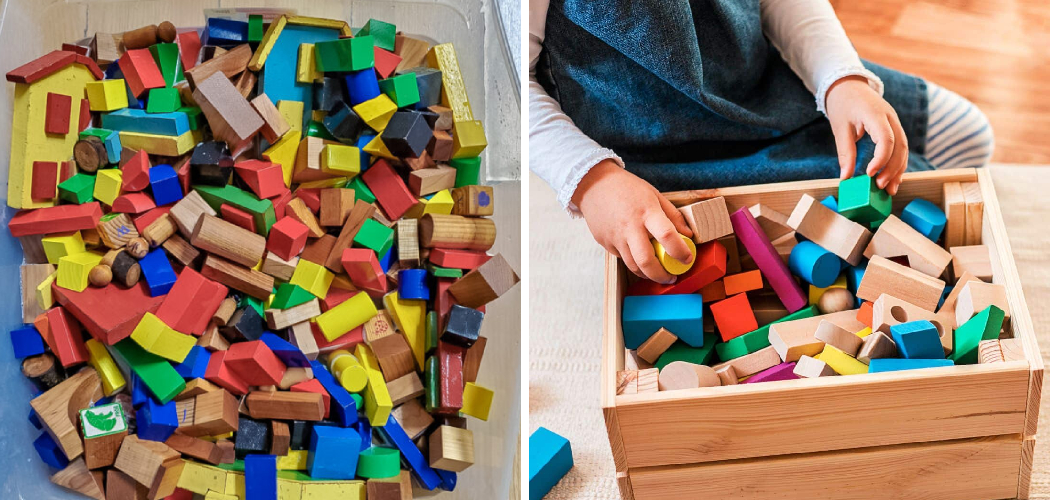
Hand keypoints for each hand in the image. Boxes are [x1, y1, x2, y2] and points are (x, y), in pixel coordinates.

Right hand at [572, 161, 693, 283]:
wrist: (594, 185)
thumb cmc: (627, 188)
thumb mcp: (655, 195)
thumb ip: (673, 216)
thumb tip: (688, 235)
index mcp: (646, 212)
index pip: (666, 235)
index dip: (680, 251)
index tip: (687, 259)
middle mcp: (630, 227)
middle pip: (646, 261)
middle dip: (661, 275)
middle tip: (671, 277)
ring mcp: (615, 237)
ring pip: (633, 266)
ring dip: (648, 274)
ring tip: (657, 272)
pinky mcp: (605, 243)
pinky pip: (622, 258)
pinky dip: (633, 261)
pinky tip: (638, 256)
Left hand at [826, 75, 908, 194]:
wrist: (849, 85)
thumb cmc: (842, 105)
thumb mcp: (839, 128)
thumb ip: (845, 152)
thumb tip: (846, 177)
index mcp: (876, 115)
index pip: (886, 139)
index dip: (881, 159)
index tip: (869, 174)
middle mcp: (890, 118)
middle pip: (900, 146)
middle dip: (892, 169)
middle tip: (880, 187)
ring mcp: (895, 122)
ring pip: (904, 148)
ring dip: (899, 169)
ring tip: (890, 189)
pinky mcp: (894, 127)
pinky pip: (901, 147)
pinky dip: (898, 163)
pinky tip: (893, 178)